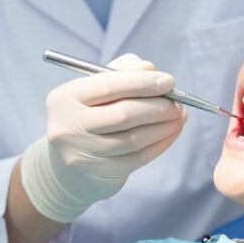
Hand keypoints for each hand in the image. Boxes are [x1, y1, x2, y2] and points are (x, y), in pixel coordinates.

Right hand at [20, 54, 186, 222]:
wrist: (66, 165)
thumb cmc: (87, 115)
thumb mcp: (93, 89)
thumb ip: (120, 71)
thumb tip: (149, 68)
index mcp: (64, 97)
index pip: (108, 86)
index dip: (142, 83)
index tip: (169, 81)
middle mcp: (67, 126)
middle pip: (123, 114)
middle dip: (157, 106)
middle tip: (178, 103)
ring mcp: (81, 153)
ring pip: (133, 138)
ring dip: (163, 126)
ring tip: (179, 116)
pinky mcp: (98, 174)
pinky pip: (137, 158)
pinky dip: (160, 144)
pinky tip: (171, 133)